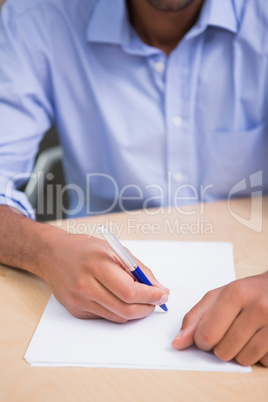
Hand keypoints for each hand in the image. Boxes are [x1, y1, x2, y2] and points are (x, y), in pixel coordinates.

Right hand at [42, 231, 168, 322]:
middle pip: (125, 309)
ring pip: (117, 316)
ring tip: (141, 299)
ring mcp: (79, 300)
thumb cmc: (85, 248)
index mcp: (97, 265)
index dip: (151, 296)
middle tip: (156, 302)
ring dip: (135, 311)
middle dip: (147, 308)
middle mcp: (85, 285)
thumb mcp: (114, 249)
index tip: (163, 295)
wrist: (52, 254)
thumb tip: (157, 288)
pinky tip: (118, 298)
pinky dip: (118, 311)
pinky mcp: (75, 310)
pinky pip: (106, 317)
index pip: (130, 291)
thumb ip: (138, 269)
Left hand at [172, 272, 267, 366]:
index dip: (201, 341)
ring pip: (243, 359)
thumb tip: (178, 343)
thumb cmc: (247, 292)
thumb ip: (196, 318)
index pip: (207, 334)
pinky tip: (258, 338)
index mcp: (236, 293)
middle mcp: (258, 307)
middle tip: (228, 332)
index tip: (206, 335)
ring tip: (244, 334)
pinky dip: (257, 356)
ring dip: (239, 353)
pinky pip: (262, 362)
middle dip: (220, 347)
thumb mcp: (219, 296)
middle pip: (223, 350)